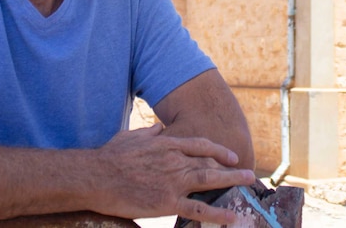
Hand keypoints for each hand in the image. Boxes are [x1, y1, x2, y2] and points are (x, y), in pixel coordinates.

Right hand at [91, 124, 254, 222]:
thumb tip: (158, 127)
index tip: (230, 155)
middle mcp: (175, 161)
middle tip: (248, 173)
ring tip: (247, 184)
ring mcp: (173, 182)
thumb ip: (149, 133)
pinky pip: (198, 210)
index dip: (218, 150)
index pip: (201, 145)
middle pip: (210, 163)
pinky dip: (216, 214)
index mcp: (167, 145)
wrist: (97, 176)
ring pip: (209, 182)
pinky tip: (230, 218)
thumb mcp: (131, 137)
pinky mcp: (167, 203)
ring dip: (231, 183)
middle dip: (231, 168)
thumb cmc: (110, 157)